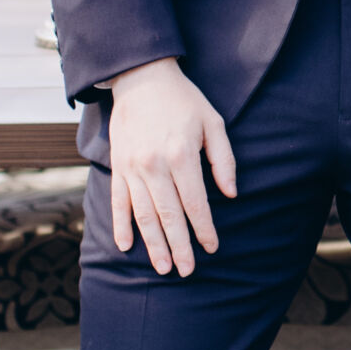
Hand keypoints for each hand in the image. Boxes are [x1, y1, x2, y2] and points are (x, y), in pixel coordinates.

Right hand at [109, 56, 236, 275]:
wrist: (142, 78)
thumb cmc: (184, 101)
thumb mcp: (213, 123)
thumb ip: (223, 160)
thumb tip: (231, 194)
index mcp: (182, 155)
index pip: (195, 203)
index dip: (204, 228)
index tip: (211, 247)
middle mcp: (155, 165)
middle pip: (169, 215)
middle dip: (179, 246)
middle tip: (186, 271)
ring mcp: (133, 168)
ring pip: (143, 214)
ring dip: (153, 244)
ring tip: (162, 267)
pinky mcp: (118, 166)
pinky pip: (118, 201)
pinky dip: (121, 225)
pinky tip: (126, 246)